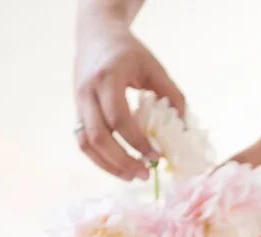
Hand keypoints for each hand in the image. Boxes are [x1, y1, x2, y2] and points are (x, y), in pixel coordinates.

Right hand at [74, 5, 184, 179]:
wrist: (96, 35)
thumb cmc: (128, 52)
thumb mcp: (154, 68)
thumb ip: (171, 96)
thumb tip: (184, 130)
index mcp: (107, 78)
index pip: (118, 119)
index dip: (137, 142)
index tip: (157, 156)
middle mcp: (87, 92)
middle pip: (98, 137)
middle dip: (122, 161)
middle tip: (145, 175)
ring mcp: (78, 103)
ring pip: (86, 143)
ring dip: (109, 166)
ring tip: (132, 176)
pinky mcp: (76, 112)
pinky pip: (83, 142)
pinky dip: (100, 159)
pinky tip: (119, 167)